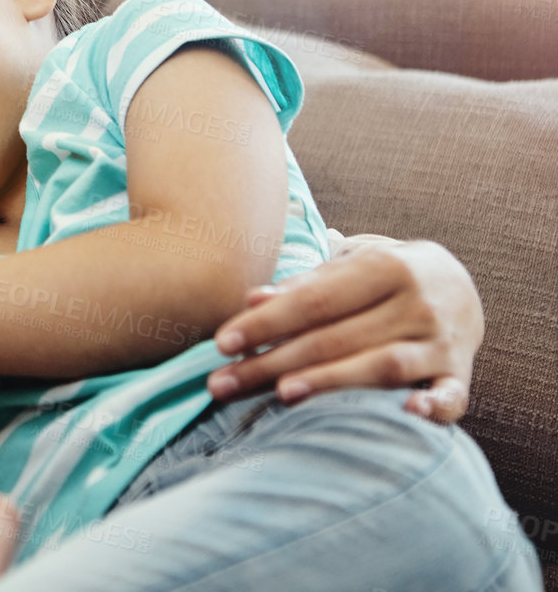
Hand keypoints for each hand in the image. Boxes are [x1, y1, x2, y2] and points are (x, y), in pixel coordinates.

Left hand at [207, 240, 483, 422]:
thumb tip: (252, 299)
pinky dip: (432, 407)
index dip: (266, 323)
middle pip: (336, 338)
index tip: (221, 343)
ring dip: (331, 382)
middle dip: (274, 362)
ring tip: (280, 394)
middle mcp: (416, 303)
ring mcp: (442, 341)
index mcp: (385, 267)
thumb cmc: (379, 279)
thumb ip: (303, 287)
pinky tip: (406, 414)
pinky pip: (451, 397)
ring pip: (382, 366)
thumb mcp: (347, 270)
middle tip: (223, 384)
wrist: (458, 284)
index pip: (315, 301)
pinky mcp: (460, 375)